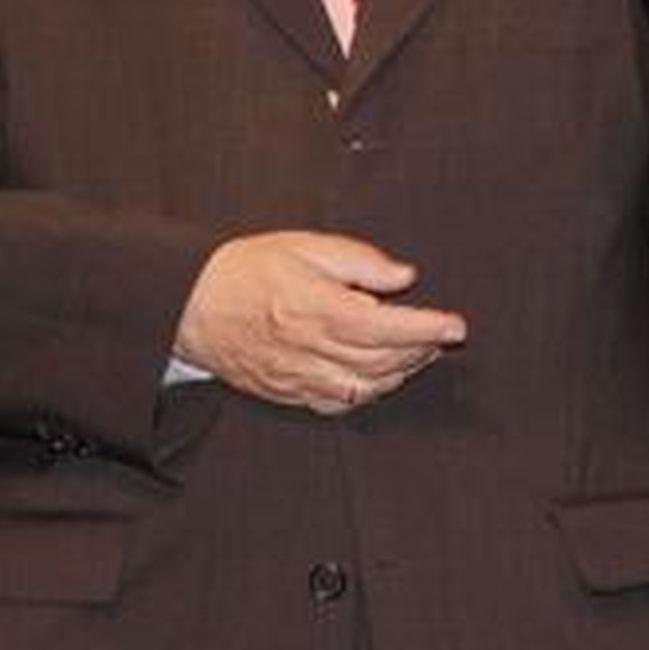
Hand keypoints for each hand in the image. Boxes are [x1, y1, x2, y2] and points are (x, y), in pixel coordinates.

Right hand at [174, 231, 466, 414]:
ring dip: (401, 373)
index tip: (456, 324)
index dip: (427, 328)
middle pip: (383, 361)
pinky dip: (369, 393)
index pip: (386, 326)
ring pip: (367, 387)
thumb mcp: (304, 246)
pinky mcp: (289, 393)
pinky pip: (340, 403)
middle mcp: (311, 348)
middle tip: (444, 334)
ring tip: (420, 352)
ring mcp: (299, 377)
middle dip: (422, 350)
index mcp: (316, 308)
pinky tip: (381, 377)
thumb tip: (403, 275)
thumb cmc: (246, 270)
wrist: (192, 304)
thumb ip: (358, 260)